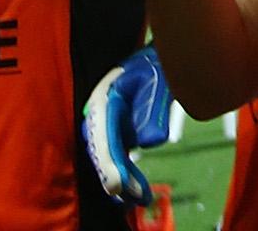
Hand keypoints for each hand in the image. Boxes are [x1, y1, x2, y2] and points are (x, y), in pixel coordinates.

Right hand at [81, 44, 174, 206]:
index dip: (109, 161)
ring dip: (121, 179)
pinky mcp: (116, 133)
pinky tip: (139, 192)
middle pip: (102, 150)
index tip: (116, 184)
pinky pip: (117, 157)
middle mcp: (99, 114)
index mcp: (104, 97)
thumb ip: (155, 109)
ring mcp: (105, 125)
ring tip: (140, 198)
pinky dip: (126, 175)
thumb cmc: (155, 65)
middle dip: (115, 175)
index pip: (103, 133)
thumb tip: (153, 141)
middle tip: (131, 196)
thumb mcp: (158, 80)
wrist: (155, 58)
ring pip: (109, 158)